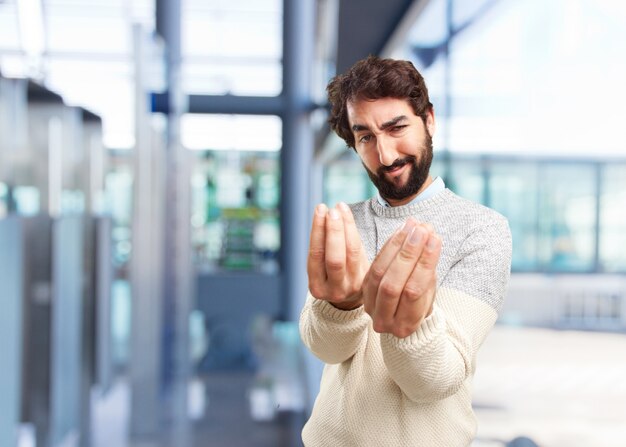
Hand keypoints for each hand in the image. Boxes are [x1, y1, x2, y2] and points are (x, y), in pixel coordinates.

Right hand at [307, 202, 368, 309]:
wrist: (352, 296)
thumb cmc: (333, 274)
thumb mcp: (322, 268)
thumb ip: (323, 246)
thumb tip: (325, 213)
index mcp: (317, 287)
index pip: (316, 255)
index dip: (318, 231)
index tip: (320, 210)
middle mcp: (335, 290)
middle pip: (334, 257)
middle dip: (333, 231)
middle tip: (332, 210)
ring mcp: (354, 287)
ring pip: (352, 252)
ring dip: (347, 227)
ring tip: (341, 208)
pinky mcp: (368, 281)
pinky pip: (364, 252)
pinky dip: (357, 232)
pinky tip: (351, 218)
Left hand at [362, 218, 441, 337]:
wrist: (399, 317)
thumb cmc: (420, 304)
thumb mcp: (429, 293)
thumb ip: (428, 270)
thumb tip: (431, 236)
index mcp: (405, 326)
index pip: (414, 291)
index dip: (424, 263)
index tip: (435, 239)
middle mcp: (383, 320)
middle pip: (394, 283)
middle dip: (409, 253)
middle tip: (422, 230)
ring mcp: (369, 305)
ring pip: (380, 273)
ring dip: (397, 246)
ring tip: (412, 226)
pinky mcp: (363, 289)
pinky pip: (373, 265)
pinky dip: (387, 247)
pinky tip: (400, 232)